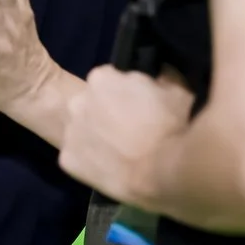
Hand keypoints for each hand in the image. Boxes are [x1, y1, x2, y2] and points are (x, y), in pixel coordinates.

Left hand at [59, 66, 193, 208]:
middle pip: (89, 104)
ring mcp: (70, 132)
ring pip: (81, 131)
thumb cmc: (171, 126)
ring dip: (95, 138)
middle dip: (105, 114)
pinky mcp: (67, 161)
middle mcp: (78, 101)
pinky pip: (77, 159)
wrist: (163, 172)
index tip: (135, 107)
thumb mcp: (177, 91)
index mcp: (101, 78)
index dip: (122, 94)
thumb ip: (163, 78)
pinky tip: (110, 170)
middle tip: (128, 130)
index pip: (106, 80)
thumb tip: (162, 73)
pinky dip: (90, 163)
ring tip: (119, 153)